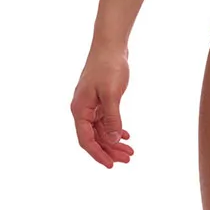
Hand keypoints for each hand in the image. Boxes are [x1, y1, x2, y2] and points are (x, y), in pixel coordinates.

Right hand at [71, 48, 133, 167]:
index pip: (86, 140)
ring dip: (114, 140)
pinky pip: (105, 119)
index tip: (111, 165)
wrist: (110, 44)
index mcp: (80, 110)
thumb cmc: (108, 66)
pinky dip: (114, 128)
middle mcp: (83, 109)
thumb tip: (112, 139)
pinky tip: (125, 135)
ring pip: (101, 129)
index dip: (98, 154)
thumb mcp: (111, 94)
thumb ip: (112, 117)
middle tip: (128, 159)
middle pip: (95, 137)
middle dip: (110, 149)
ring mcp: (91, 104)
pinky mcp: (100, 99)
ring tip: (130, 151)